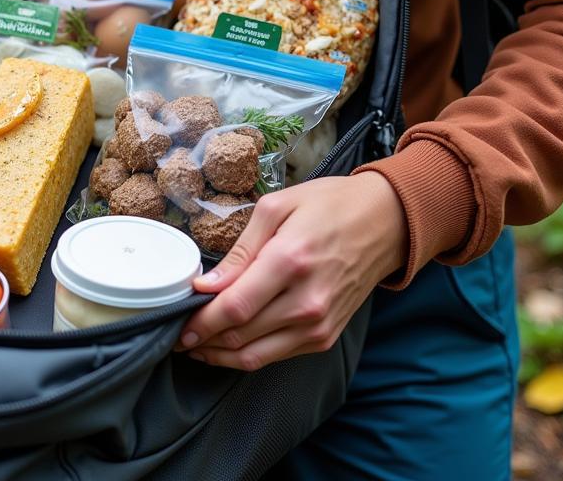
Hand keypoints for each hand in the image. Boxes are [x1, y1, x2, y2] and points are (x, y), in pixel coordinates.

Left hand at [177, 173, 406, 369]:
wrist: (384, 222)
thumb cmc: (328, 205)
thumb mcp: (277, 208)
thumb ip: (240, 250)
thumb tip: (206, 285)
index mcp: (290, 262)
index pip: (234, 307)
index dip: (200, 322)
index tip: (177, 325)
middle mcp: (307, 302)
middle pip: (241, 335)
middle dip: (203, 340)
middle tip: (178, 336)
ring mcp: (319, 324)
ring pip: (257, 355)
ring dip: (221, 355)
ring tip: (196, 347)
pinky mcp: (327, 337)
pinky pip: (278, 356)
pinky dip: (248, 355)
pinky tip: (228, 345)